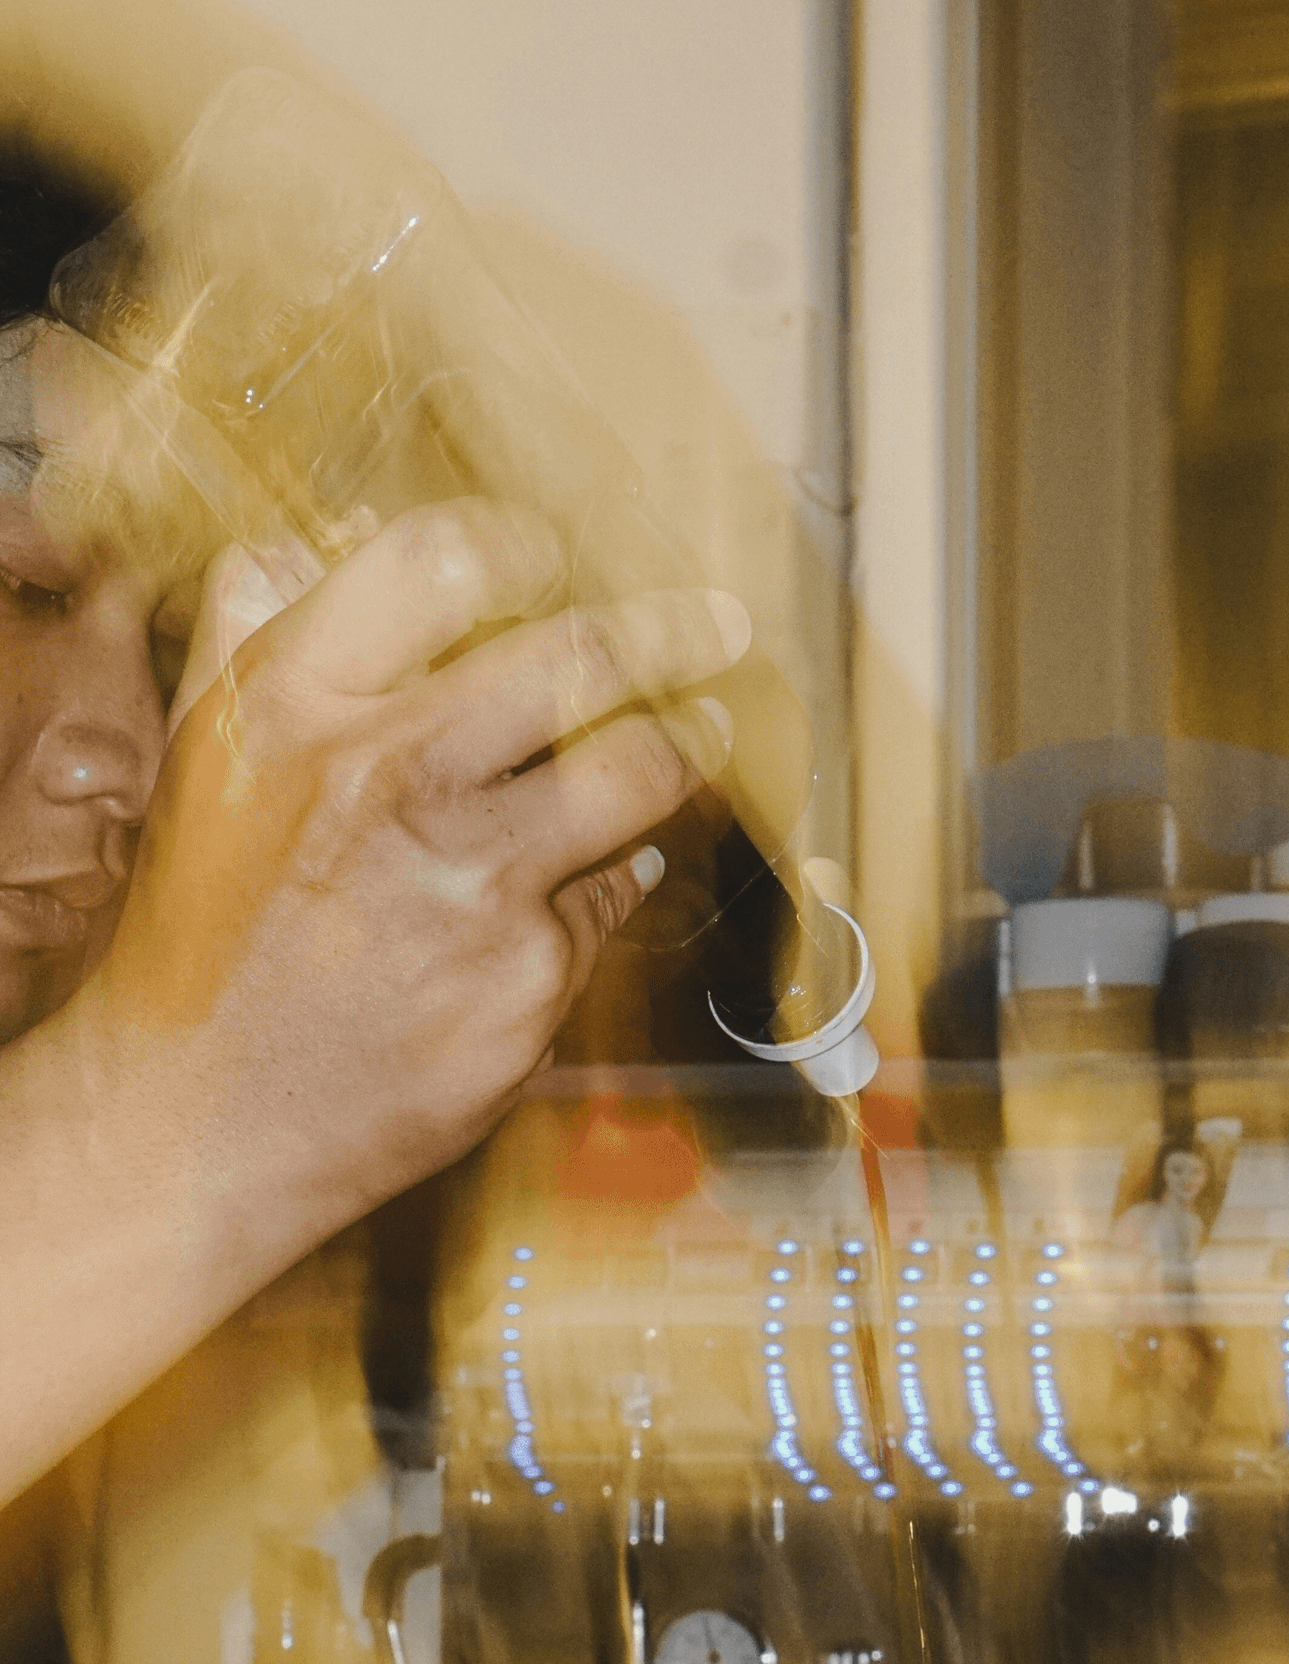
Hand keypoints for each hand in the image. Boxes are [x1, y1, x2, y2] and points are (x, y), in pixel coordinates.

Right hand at [69, 496, 748, 1250]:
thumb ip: (252, 637)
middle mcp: (387, 775)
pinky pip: (609, 898)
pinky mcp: (528, 976)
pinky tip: (596, 878)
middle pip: (582, 656)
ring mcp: (468, 880)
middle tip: (716, 623)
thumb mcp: (204, 762)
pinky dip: (610, 880)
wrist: (196, 1120)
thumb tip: (301, 542)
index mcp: (296, 704)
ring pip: (633, 769)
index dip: (522, 547)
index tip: (561, 556)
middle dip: (672, 631)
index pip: (442, 562)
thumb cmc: (204, 935)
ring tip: (703, 730)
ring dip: (685, 743)